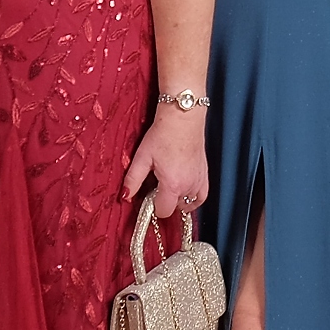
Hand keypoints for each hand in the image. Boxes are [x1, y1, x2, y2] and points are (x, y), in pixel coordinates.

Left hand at [122, 103, 208, 219]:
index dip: (153, 206)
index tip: (148, 195)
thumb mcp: (142, 157)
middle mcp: (188, 186)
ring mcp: (198, 180)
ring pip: (187, 203)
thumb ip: (133, 179)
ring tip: (168, 185)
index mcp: (172, 184)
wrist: (182, 119)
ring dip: (177, 199)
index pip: (163, 211)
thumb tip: (125, 196)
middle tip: (156, 185)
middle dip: (164, 201)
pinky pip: (201, 197)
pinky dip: (193, 200)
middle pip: (175, 208)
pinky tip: (185, 195)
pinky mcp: (204, 174)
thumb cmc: (163, 135)